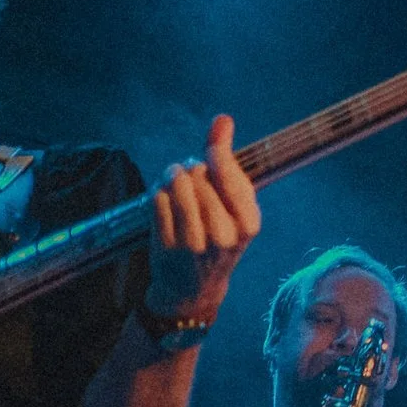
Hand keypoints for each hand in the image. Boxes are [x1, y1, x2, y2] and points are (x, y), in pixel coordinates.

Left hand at [145, 115, 261, 320]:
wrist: (194, 288)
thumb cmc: (218, 237)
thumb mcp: (234, 206)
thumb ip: (228, 159)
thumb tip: (223, 118)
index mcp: (248, 224)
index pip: (228, 173)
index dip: (216, 154)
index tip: (210, 151)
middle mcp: (223, 235)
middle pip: (199, 175)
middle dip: (192, 169)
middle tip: (191, 179)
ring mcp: (194, 242)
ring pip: (177, 184)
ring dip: (172, 176)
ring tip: (174, 182)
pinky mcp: (166, 245)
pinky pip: (158, 199)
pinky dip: (158, 193)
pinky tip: (164, 199)